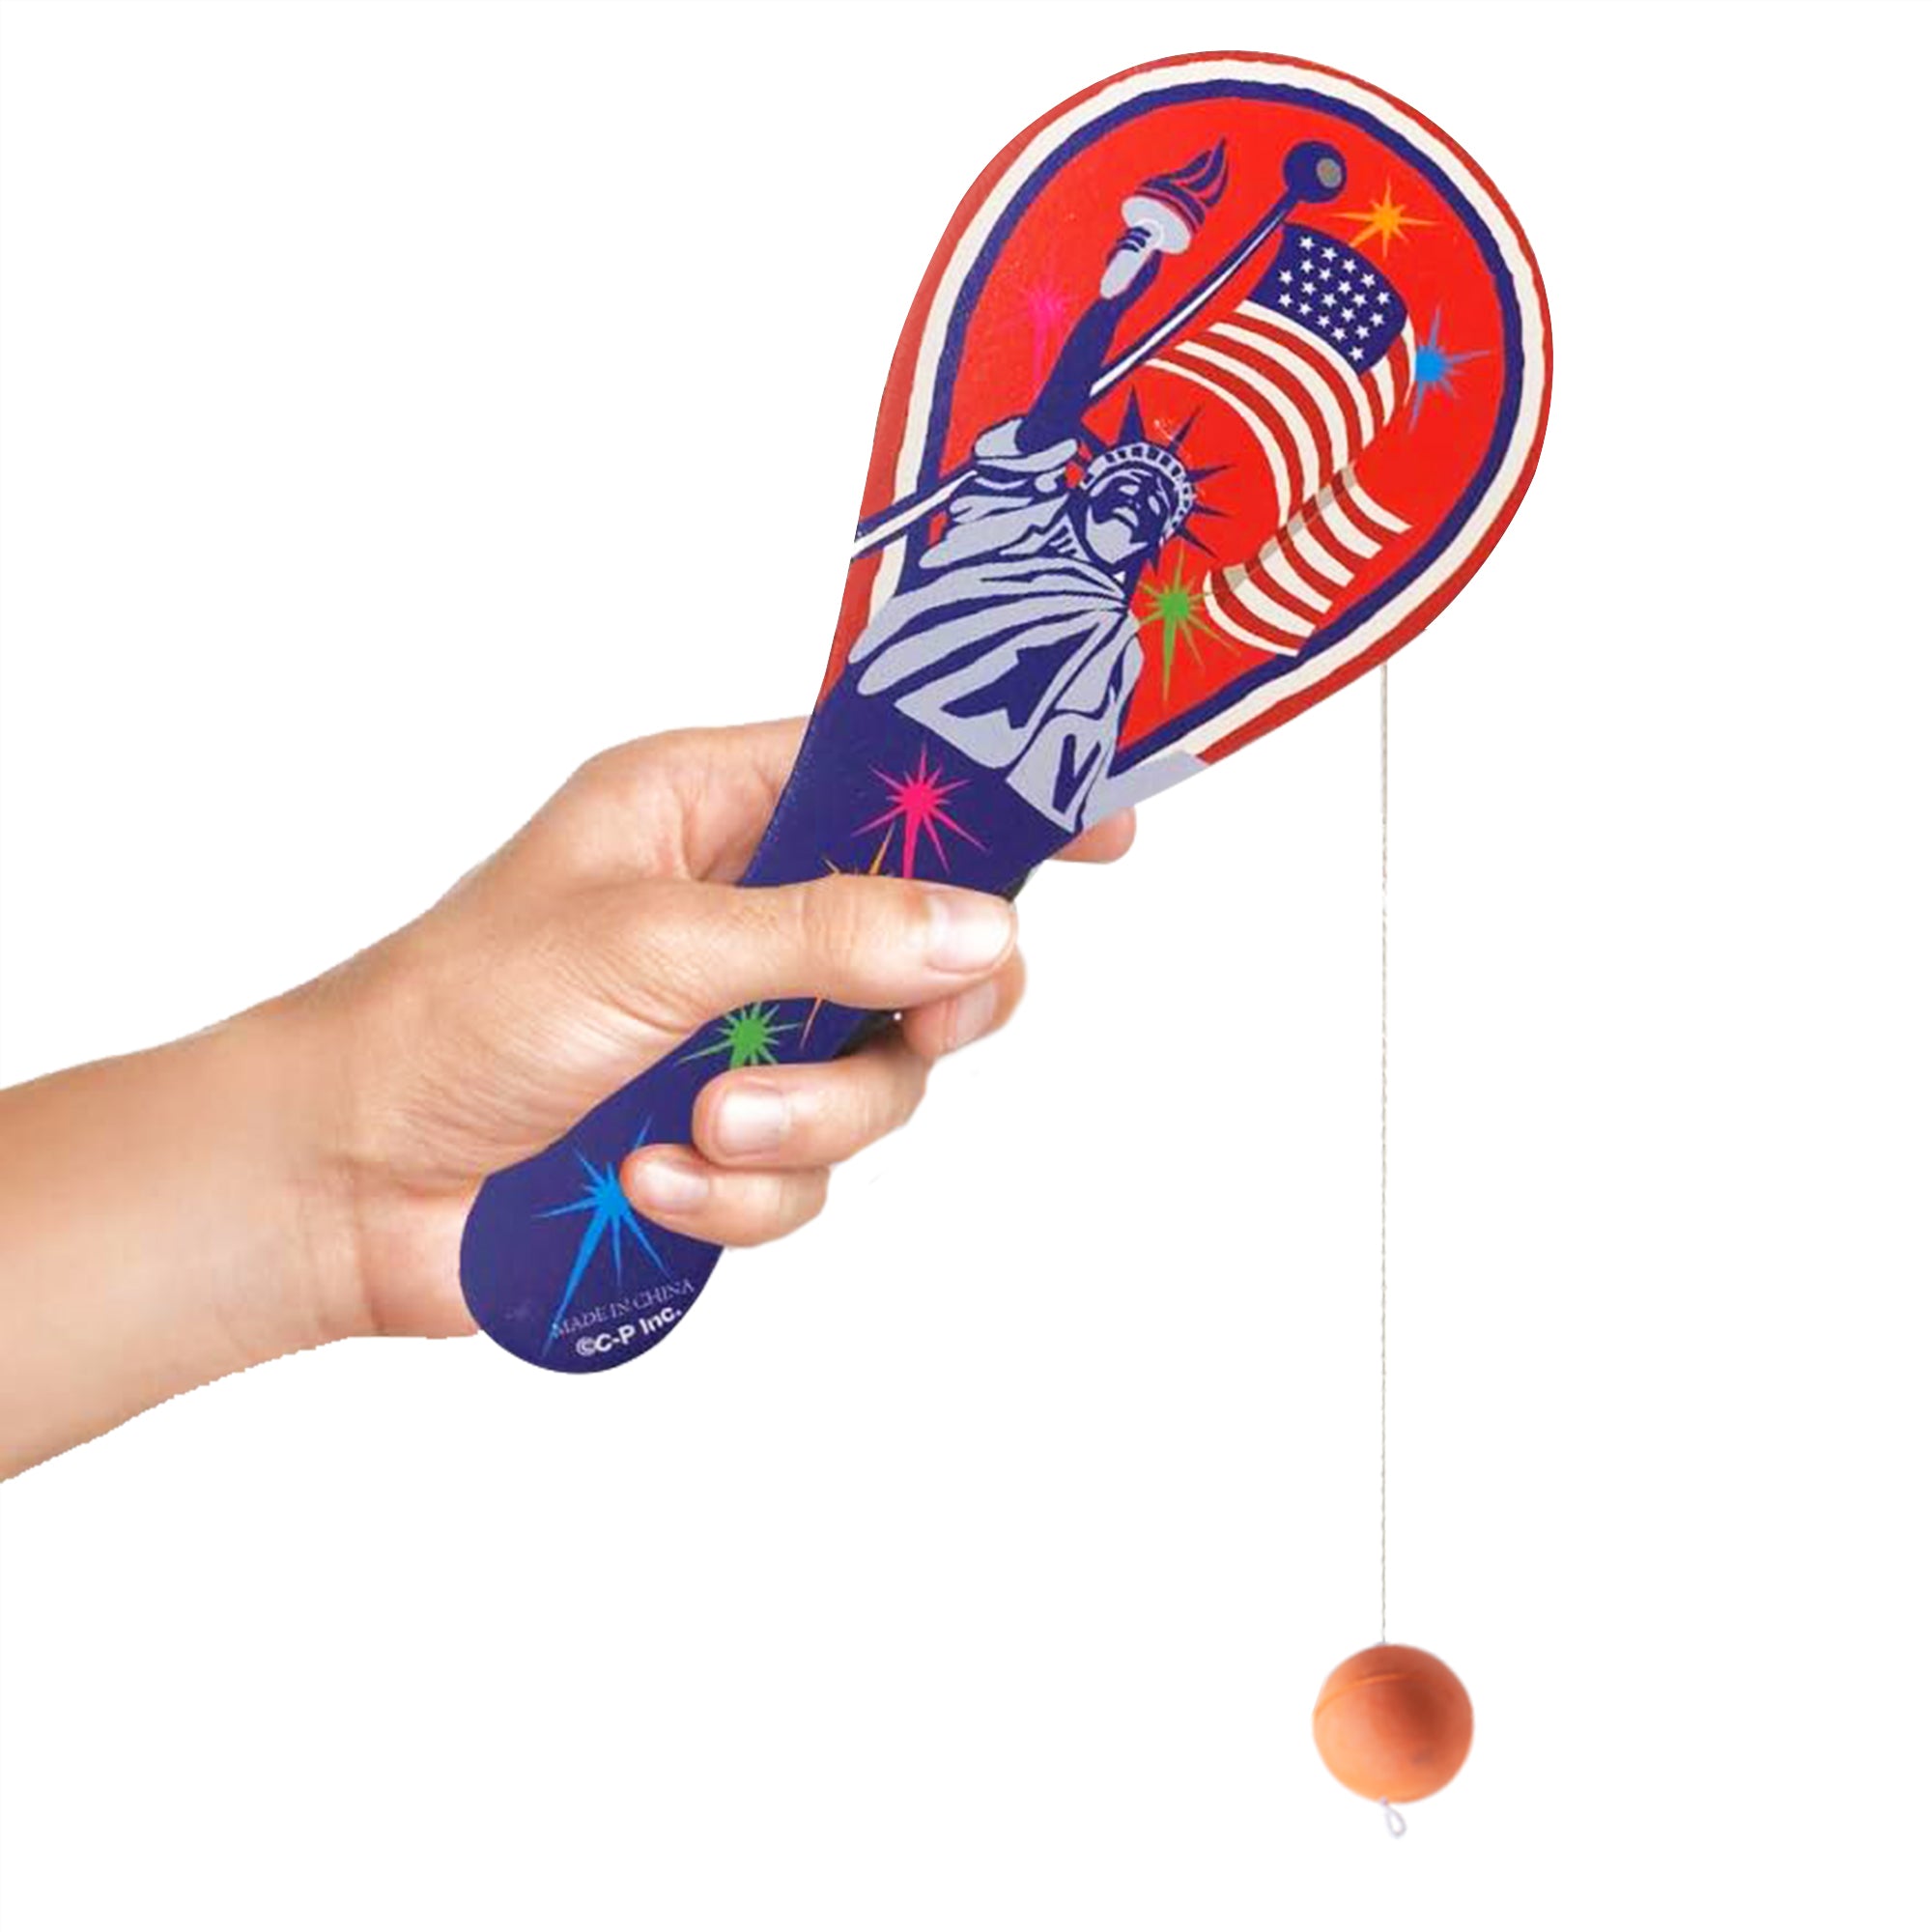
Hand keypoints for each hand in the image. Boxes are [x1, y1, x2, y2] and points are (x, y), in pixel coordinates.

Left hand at [285, 719, 1132, 1342]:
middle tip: (924, 1024)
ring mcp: (741, 1036)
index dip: (995, 797)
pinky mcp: (725, 1144)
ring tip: (699, 1127)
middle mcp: (744, 917)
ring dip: (804, 1116)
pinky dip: (742, 1193)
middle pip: (926, 945)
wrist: (348, 1180)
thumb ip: (828, 932)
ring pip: (880, 1078)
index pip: (888, 777)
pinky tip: (651, 1184)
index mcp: (713, 813)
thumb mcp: (651, 944)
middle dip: (917, 1007)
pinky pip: (809, 1177)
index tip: (1101, 827)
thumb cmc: (454, 1012)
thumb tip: (985, 929)